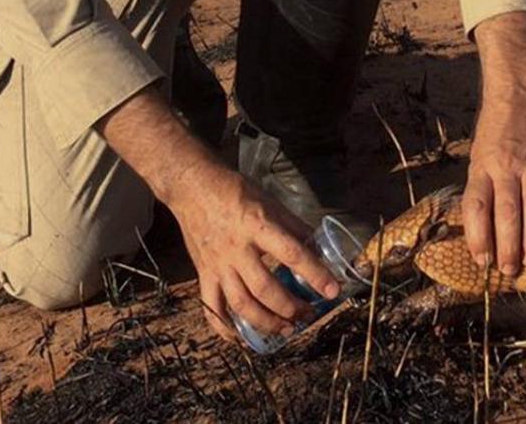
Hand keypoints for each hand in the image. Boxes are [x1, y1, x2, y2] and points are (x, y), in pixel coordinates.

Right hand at [167, 162, 340, 341]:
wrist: (192, 187)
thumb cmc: (235, 191)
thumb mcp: (269, 201)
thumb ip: (293, 226)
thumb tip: (317, 246)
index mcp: (257, 225)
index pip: (292, 254)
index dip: (315, 274)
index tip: (333, 290)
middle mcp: (236, 249)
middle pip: (265, 288)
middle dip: (290, 307)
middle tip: (307, 314)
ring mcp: (217, 264)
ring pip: (241, 304)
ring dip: (266, 322)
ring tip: (285, 329)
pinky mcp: (203, 273)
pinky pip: (212, 307)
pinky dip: (224, 328)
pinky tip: (241, 338)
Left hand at [464, 11, 525, 275]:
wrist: (517, 95)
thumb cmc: (494, 135)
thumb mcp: (478, 158)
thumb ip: (483, 190)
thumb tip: (483, 235)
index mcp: (482, 168)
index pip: (476, 207)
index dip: (478, 236)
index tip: (482, 259)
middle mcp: (506, 167)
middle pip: (507, 212)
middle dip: (507, 246)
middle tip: (509, 270)